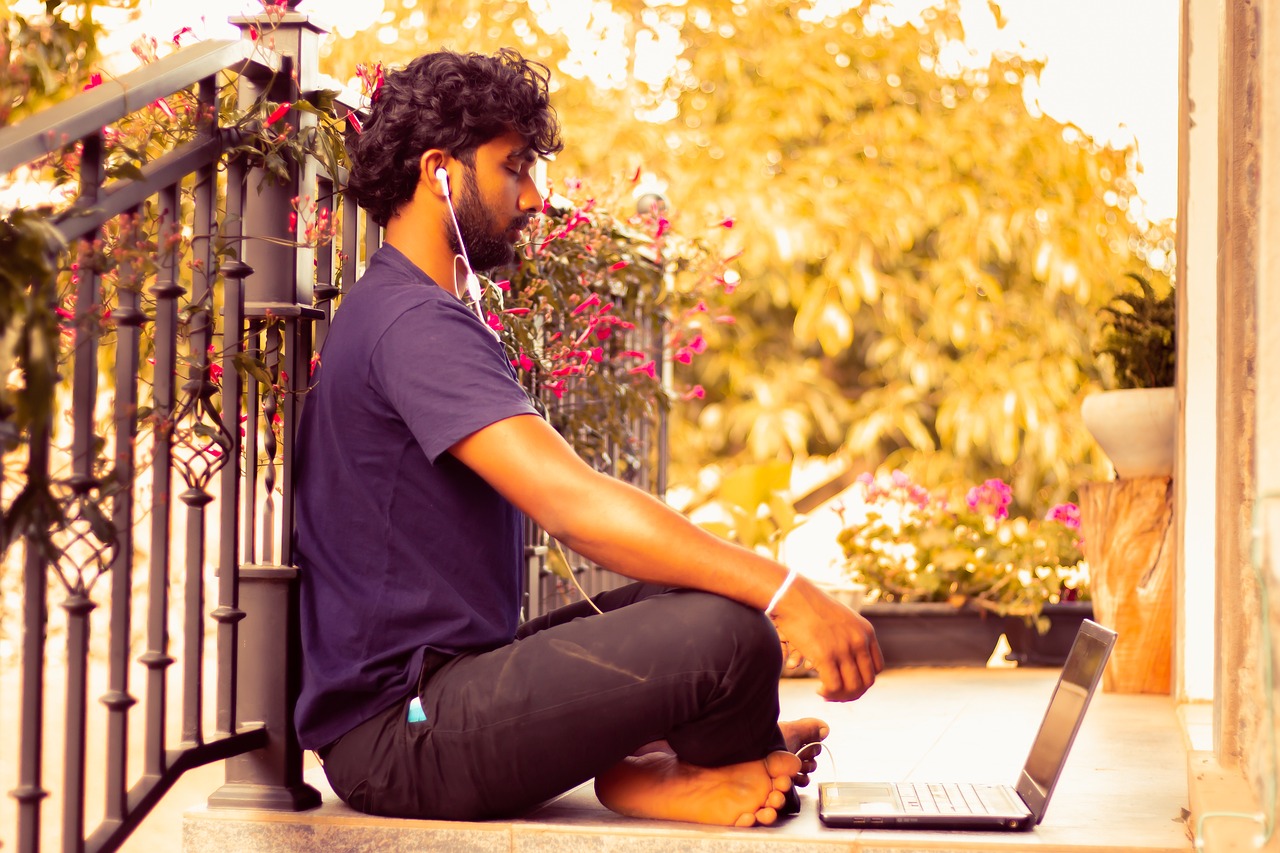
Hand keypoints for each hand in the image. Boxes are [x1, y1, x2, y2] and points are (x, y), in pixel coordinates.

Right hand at [771, 579, 882, 700]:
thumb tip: (845, 657)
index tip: (847, 683)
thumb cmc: (810, 606)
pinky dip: (828, 693)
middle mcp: (859, 641)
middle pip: (866, 681)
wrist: (792, 595)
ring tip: (826, 693)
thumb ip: (848, 635)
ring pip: (852, 687)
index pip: (876, 668)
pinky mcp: (825, 656)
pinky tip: (819, 689)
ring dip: (840, 696)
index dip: (863, 681)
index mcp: (865, 631)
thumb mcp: (839, 618)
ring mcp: (844, 649)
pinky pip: (834, 686)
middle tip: (836, 694)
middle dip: (852, 693)